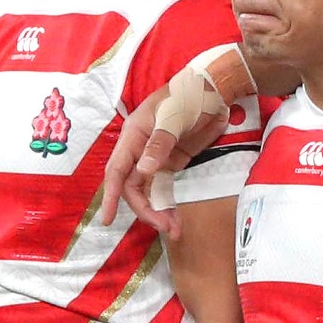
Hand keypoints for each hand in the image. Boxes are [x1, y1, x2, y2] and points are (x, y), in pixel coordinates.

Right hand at [100, 82, 227, 237]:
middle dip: (146, 210)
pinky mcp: (172, 164)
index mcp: (134, 137)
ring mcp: (157, 159)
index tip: (108, 219)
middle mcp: (140, 151)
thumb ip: (160, 142)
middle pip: (134, 188)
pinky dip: (170, 205)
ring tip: (174, 230)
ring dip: (158, 212)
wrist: (214, 92)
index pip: (117, 171)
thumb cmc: (188, 97)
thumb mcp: (173, 116)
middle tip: (164, 227)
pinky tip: (177, 220)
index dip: (111, 196)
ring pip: (150, 193)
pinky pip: (166, 190)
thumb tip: (144, 170)